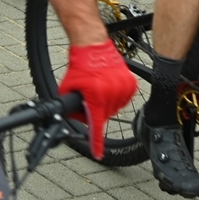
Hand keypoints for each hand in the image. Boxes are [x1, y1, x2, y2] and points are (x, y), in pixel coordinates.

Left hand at [56, 41, 135, 159]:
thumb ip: (69, 106)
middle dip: (95, 111)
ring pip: (114, 109)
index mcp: (96, 96)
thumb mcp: (68, 87)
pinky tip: (108, 86)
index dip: (96, 142)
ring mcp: (123, 88)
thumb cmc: (81, 64)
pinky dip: (115, 97)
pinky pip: (123, 99)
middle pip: (104, 116)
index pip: (96, 125)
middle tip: (89, 98)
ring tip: (98, 88)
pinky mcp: (130, 83)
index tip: (98, 153)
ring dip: (106, 104)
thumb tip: (71, 118)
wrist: (93, 45)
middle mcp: (111, 93)